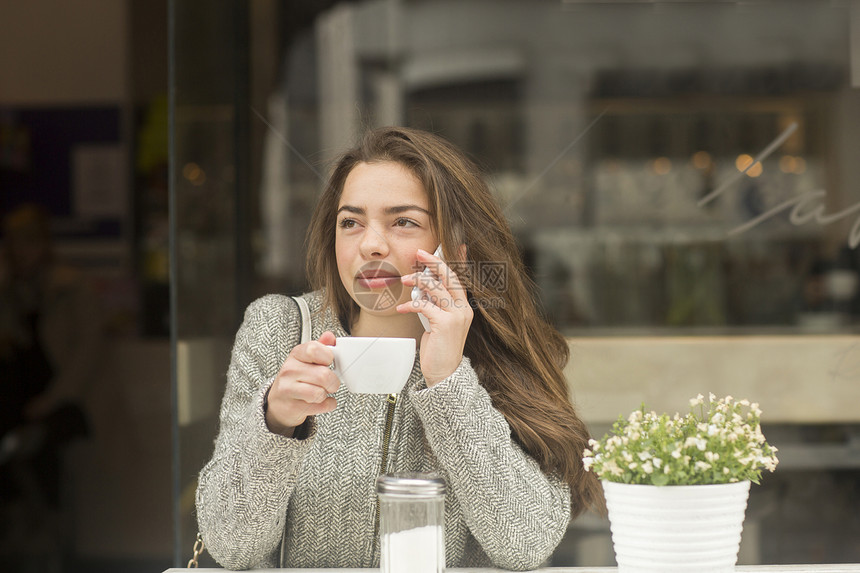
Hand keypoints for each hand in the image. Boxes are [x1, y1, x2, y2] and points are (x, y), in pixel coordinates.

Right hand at [265, 331, 339, 436]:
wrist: (279, 401)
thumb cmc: (297, 377)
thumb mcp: (307, 359)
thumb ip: (320, 347)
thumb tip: (330, 336)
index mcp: (296, 354)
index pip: (314, 349)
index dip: (328, 356)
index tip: (329, 362)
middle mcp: (289, 370)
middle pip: (323, 375)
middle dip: (333, 381)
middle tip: (331, 382)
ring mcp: (288, 389)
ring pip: (320, 393)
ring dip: (328, 394)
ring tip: (322, 391)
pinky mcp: (292, 406)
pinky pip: (321, 406)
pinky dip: (328, 405)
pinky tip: (321, 401)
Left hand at [397, 245, 472, 385]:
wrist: (444, 373)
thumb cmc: (438, 348)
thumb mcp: (437, 321)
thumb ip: (434, 304)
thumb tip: (421, 287)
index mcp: (464, 306)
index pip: (460, 278)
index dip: (457, 260)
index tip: (456, 245)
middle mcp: (464, 309)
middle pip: (450, 277)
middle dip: (433, 262)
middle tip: (419, 253)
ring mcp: (457, 316)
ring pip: (436, 288)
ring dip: (418, 281)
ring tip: (403, 279)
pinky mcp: (446, 324)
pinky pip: (425, 306)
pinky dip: (411, 304)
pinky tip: (401, 307)